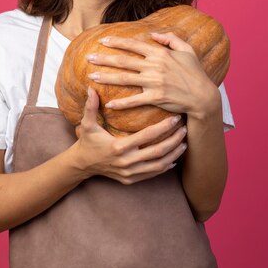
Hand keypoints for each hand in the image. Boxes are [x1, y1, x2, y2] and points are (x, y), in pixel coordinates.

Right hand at [71, 87, 187, 184]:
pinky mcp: (130, 180)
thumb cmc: (87, 141)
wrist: (82, 165)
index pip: (147, 136)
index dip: (164, 127)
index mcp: (118, 147)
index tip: (175, 118)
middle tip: (184, 129)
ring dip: (174, 154)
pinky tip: (174, 158)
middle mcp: (126, 162)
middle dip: (174, 140)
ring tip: (184, 143)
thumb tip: (91, 88)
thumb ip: (90, 107)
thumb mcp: (87, 124)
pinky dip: (165, 167)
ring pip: (158, 165)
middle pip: (158, 152)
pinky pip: (152, 174)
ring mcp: (129, 173)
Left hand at [86, 32, 221, 124]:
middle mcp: (154, 66)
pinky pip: (134, 101)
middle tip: (89, 57)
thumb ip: (171, 39)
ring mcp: (154, 82)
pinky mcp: (156, 98)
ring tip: (92, 76)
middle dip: (104, 58)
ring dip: (106, 77)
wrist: (203, 96)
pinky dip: (121, 103)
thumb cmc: (195, 73)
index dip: (117, 42)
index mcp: (160, 53)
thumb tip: (154, 34)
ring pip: (124, 78)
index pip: (133, 45)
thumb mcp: (187, 50)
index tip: (102, 40)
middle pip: (123, 61)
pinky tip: (109, 104)